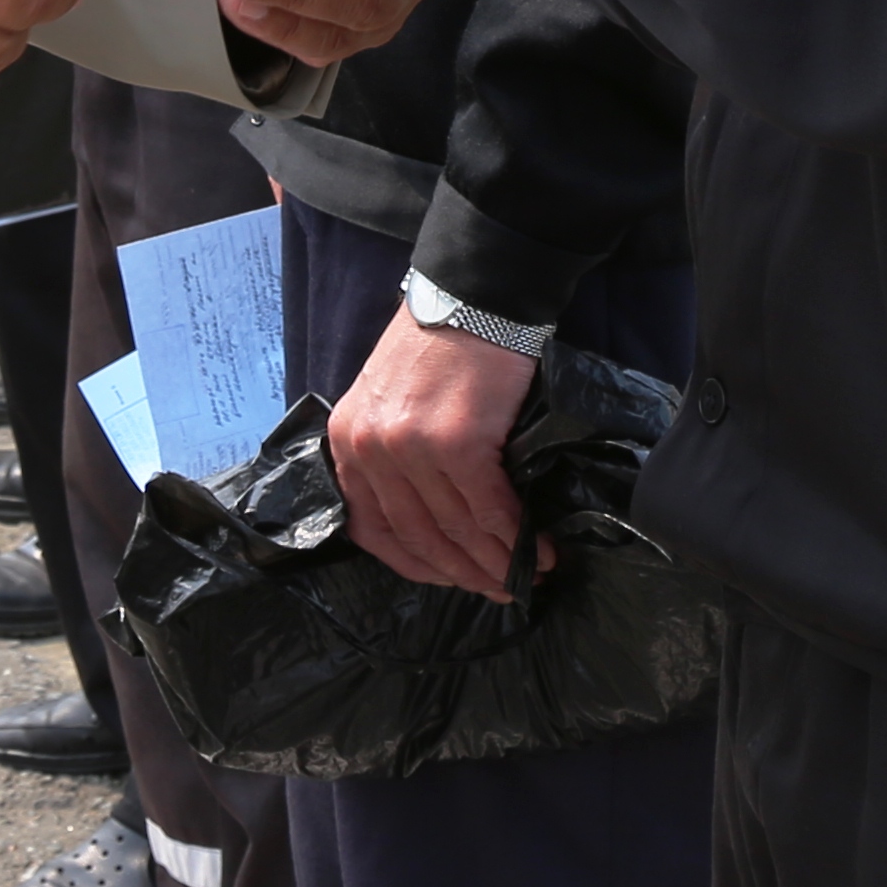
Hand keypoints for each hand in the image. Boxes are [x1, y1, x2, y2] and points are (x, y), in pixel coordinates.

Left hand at [330, 309, 542, 599]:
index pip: (375, 530)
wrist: (474, 297)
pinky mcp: (457, 442)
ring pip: (456, 529)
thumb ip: (392, 456)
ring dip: (496, 563)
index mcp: (349, 442)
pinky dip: (516, 536)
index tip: (453, 581)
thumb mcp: (389, 400)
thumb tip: (429, 519)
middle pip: (418, 536)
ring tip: (525, 577)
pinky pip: (488, 508)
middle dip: (463, 573)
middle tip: (499, 589)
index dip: (420, 566)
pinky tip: (537, 550)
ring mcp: (412, 447)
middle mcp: (372, 449)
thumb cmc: (439, 346)